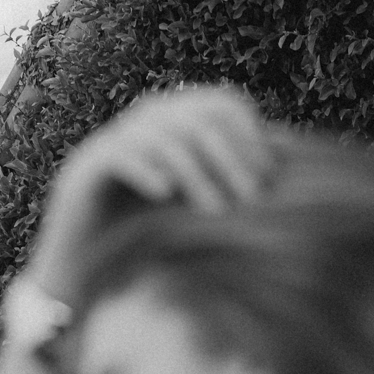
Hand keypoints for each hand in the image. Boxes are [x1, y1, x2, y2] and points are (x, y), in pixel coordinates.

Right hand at [30, 83, 274, 300]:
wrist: (85, 269)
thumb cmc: (152, 242)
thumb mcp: (203, 211)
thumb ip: (236, 185)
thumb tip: (288, 169)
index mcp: (178, 123)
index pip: (220, 103)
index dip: (249, 133)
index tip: (271, 177)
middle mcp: (147, 123)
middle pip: (195, 118)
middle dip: (229, 157)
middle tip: (252, 198)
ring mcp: (114, 141)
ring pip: (160, 136)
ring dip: (195, 173)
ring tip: (216, 211)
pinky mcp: (85, 168)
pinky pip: (119, 155)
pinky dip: (145, 170)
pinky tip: (166, 195)